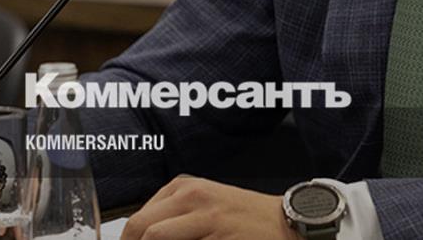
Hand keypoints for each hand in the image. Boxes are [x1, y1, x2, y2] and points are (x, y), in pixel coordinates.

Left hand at [121, 176, 298, 239]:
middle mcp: (192, 197)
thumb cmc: (244, 217)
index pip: (137, 219)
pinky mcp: (219, 237)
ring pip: (155, 238)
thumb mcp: (204, 204)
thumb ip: (173, 216)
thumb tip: (140, 237)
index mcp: (184, 187)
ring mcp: (206, 218)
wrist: (285, 222)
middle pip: (140, 229)